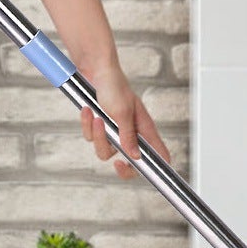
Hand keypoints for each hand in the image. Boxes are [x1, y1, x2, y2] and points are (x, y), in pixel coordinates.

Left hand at [78, 60, 168, 179]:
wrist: (93, 69)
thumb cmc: (114, 85)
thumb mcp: (122, 112)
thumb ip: (128, 136)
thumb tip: (135, 156)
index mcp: (144, 129)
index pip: (158, 154)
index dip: (156, 169)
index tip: (151, 178)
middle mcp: (130, 132)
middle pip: (128, 161)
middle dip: (119, 161)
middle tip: (117, 162)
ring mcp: (114, 130)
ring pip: (105, 150)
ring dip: (97, 135)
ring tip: (96, 117)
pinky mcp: (99, 125)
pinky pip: (91, 137)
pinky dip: (87, 125)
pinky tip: (88, 110)